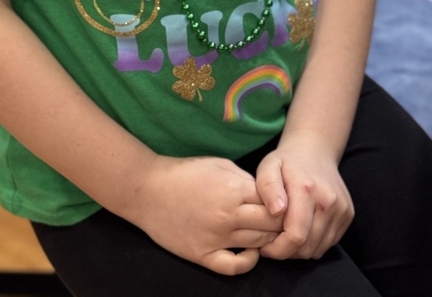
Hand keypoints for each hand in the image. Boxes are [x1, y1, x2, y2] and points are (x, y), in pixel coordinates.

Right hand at [128, 154, 282, 274]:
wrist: (148, 190)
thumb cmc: (185, 172)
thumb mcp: (219, 164)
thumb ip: (245, 179)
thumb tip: (267, 194)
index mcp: (233, 189)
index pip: (274, 202)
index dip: (282, 203)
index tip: (283, 204)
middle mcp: (228, 215)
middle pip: (270, 226)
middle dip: (279, 223)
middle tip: (280, 221)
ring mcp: (215, 238)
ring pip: (257, 245)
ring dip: (267, 241)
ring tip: (265, 234)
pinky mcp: (202, 255)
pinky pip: (234, 267)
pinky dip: (248, 263)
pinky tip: (249, 253)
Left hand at [255, 131, 353, 259]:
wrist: (315, 150)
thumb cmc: (287, 162)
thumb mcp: (268, 167)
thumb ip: (268, 187)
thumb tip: (277, 211)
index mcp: (306, 190)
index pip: (296, 236)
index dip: (278, 249)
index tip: (265, 246)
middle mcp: (329, 201)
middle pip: (306, 248)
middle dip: (286, 251)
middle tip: (273, 239)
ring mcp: (341, 209)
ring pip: (318, 250)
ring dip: (300, 249)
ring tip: (286, 232)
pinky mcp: (348, 215)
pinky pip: (328, 243)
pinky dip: (313, 243)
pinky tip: (302, 228)